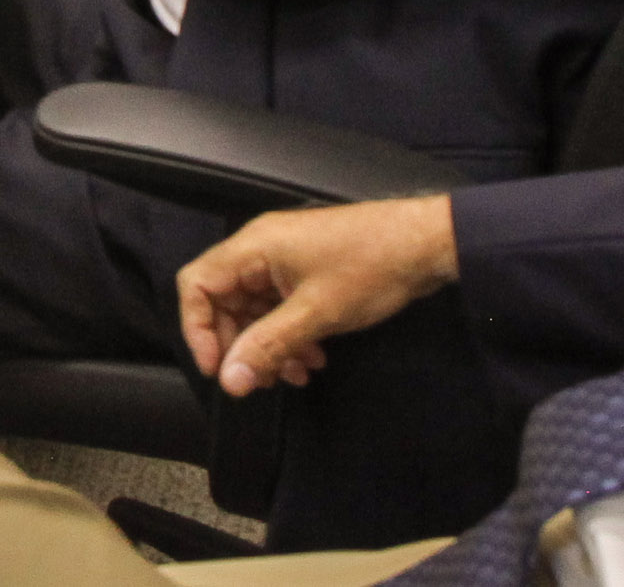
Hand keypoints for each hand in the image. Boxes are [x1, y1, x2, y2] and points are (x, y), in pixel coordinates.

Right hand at [179, 195, 457, 395]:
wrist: (426, 244)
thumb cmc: (371, 267)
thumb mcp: (317, 313)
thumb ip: (268, 346)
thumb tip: (231, 379)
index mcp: (253, 247)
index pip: (197, 284)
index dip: (198, 329)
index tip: (219, 368)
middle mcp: (260, 249)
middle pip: (224, 301)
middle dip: (241, 344)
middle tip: (262, 379)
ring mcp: (283, 260)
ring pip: (255, 309)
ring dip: (269, 345)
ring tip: (297, 373)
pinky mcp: (304, 271)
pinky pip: (279, 306)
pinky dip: (289, 335)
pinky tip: (313, 357)